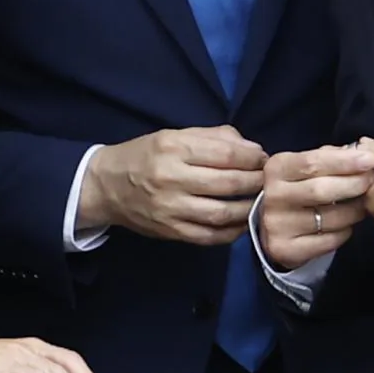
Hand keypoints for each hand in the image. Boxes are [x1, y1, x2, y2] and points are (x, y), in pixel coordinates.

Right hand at [78, 126, 266, 244]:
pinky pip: (210, 236)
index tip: (264, 158)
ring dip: (248, 208)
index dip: (252, 157)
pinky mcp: (171, 232)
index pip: (225, 153)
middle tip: (267, 180)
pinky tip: (242, 222)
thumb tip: (251, 148)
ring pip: (222, 213)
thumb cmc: (145, 155)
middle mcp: (171, 178)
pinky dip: (232, 232)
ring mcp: (170, 209)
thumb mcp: (174, 135)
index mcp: (173, 148)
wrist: (106, 186)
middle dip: (255, 181)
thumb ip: (213, 137)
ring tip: (259, 201)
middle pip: (227, 183)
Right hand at [260, 145, 373, 270]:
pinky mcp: (286, 250)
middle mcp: (273, 196)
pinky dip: (345, 232)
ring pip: (330, 219)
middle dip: (353, 184)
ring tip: (363, 204)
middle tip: (372, 181)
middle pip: (320, 190)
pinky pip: (329, 241)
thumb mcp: (304, 167)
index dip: (344, 161)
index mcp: (277, 169)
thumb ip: (329, 157)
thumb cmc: (297, 187)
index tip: (369, 160)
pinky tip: (346, 224)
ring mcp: (278, 225)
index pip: (312, 162)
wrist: (272, 224)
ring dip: (354, 210)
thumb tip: (361, 153)